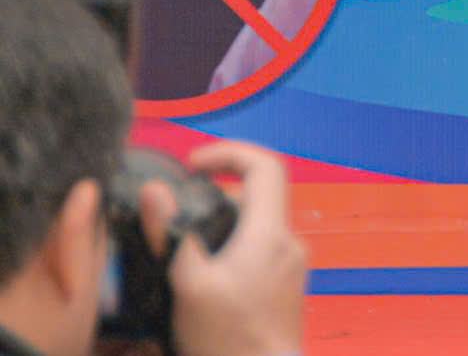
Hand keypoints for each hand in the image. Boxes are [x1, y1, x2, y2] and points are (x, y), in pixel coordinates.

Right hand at [141, 141, 306, 355]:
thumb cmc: (226, 338)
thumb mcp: (188, 285)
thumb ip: (172, 234)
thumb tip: (154, 189)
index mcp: (271, 233)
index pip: (265, 166)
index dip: (228, 153)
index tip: (191, 165)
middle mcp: (289, 243)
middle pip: (256, 198)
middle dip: (214, 197)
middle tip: (173, 216)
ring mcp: (291, 268)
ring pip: (255, 228)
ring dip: (219, 227)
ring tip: (179, 252)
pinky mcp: (285, 289)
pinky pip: (258, 253)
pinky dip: (230, 250)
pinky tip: (201, 279)